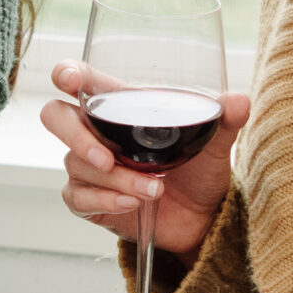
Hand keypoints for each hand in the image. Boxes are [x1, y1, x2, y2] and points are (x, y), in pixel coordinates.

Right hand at [40, 60, 248, 261]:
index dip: (67, 74)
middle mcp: (96, 133)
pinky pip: (78, 197)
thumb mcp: (215, 144)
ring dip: (117, 179)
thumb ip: (224, 120)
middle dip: (72, 134)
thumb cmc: (200, 172)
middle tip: (105, 157)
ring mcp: (88, 167)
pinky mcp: (89, 199)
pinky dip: (106, 199)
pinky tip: (132, 202)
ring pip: (76, 164)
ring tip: (153, 189)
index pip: (82, 82)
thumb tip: (237, 101)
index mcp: (120, 107)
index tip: (68, 79)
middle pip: (55, 116)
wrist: (202, 219)